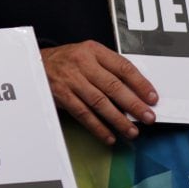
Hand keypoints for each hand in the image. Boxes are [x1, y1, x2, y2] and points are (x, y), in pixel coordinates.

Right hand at [40, 41, 156, 143]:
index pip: (122, 67)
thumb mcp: (88, 54)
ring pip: (99, 102)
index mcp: (94, 50)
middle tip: (148, 117)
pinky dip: (98, 127)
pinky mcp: (62, 95)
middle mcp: (83, 64)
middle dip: (133, 104)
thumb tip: (136, 92)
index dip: (140, 84)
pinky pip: (83, 114)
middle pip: (113, 86)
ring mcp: (71, 80)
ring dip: (118, 119)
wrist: (35, 62)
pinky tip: (109, 137)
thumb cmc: (68, 60)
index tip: (153, 98)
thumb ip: (108, 68)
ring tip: (132, 131)